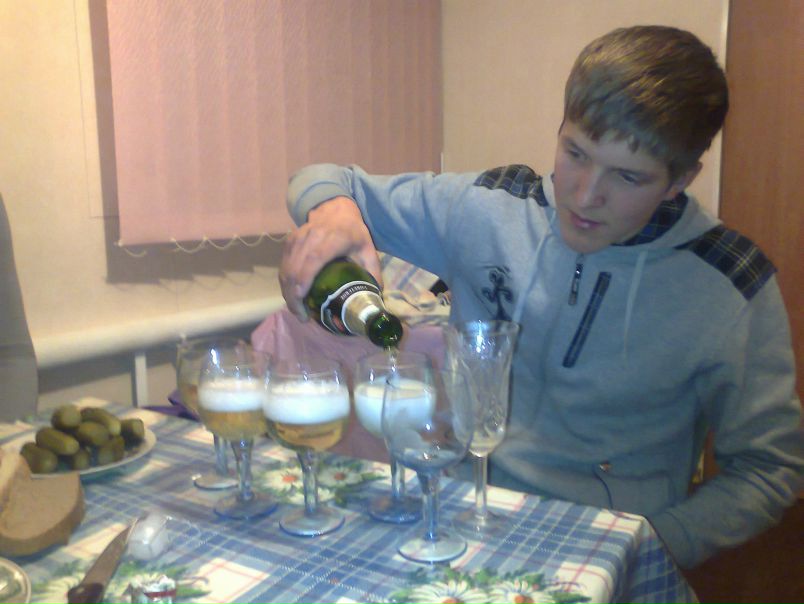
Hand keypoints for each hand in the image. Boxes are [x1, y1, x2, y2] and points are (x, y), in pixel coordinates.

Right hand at [279, 196, 382, 319]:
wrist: (336, 210)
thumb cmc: (353, 233)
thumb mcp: (368, 249)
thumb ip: (373, 273)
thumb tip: (375, 300)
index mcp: (334, 238)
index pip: (314, 259)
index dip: (305, 279)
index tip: (301, 299)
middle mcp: (312, 237)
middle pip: (296, 268)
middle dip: (294, 295)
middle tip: (302, 317)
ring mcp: (298, 238)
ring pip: (286, 268)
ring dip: (288, 292)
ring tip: (298, 311)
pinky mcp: (290, 241)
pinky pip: (284, 265)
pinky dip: (286, 283)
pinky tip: (293, 297)